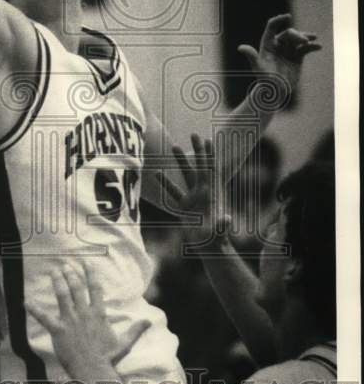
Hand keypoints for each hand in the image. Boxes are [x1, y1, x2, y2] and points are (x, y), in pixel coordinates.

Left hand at [27, 264, 149, 379]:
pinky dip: (34, 309)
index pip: (95, 289)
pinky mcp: (58, 330)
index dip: (90, 275)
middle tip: (65, 265)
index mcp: (99, 314)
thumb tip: (148, 321)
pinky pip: (44, 317)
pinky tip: (26, 301)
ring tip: (54, 272)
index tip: (87, 263)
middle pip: (77, 288)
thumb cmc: (109, 359)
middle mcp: (84, 313)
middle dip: (71, 275)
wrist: (94, 371)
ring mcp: (70, 321)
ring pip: (63, 295)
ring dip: (58, 282)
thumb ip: (135, 329)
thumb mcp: (125, 343)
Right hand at [158, 133, 230, 248]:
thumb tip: (226, 219)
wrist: (211, 250)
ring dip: (180, 161)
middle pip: (199, 167)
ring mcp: (193, 198)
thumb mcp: (220, 231)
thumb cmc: (217, 241)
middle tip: (194, 134)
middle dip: (197, 151)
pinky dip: (165, 183)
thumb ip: (222, 225)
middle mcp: (203, 193)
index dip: (210, 155)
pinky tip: (156, 173)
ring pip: (186, 175)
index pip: (210, 170)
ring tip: (174, 146)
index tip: (207, 140)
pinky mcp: (185, 207)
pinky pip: (173, 192)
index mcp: (212, 194)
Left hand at [238, 13, 320, 96]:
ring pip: (298, 39)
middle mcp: (278, 45)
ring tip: (312, 39)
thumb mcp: (258, 68)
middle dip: (296, 35)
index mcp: (267, 44)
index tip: (287, 17)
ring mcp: (288, 50)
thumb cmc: (264, 80)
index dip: (278, 20)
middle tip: (304, 41)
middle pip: (288, 34)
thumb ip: (252, 56)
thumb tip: (240, 48)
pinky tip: (319, 46)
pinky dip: (312, 46)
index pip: (272, 27)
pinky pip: (306, 48)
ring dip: (306, 37)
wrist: (276, 91)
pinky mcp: (298, 56)